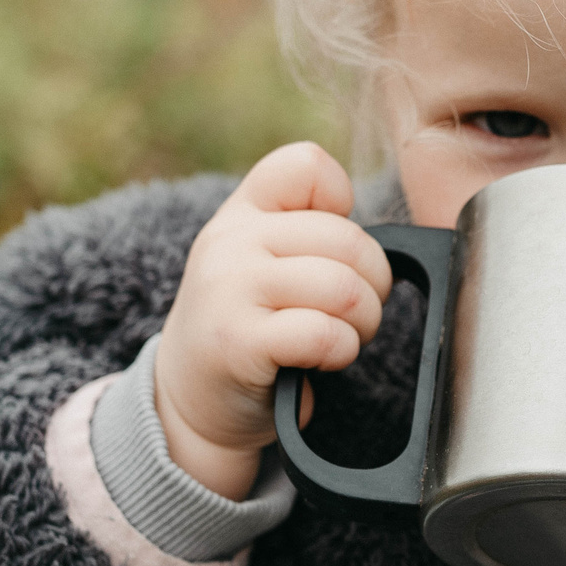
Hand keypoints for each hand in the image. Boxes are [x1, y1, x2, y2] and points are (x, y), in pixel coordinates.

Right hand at [151, 143, 392, 500]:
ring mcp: (230, 289)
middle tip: (356, 312)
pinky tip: (322, 360)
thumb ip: (304, 231)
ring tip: (343, 336)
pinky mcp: (238, 341)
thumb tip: (376, 240)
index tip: (334, 249)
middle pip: (348, 239)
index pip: (307, 165)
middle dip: (374, 284)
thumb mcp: (259, 261)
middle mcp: (230, 241)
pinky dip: (341, 351)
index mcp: (243, 212)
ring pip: (343, 287)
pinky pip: (324, 334)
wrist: (189, 399)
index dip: (344, 203)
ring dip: (363, 322)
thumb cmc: (247, 327)